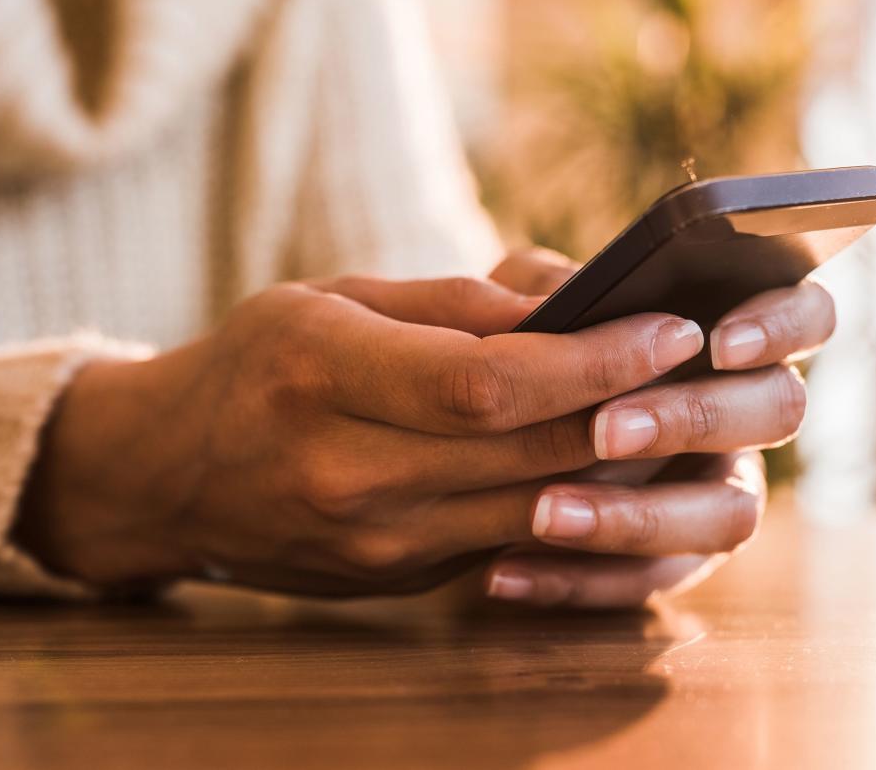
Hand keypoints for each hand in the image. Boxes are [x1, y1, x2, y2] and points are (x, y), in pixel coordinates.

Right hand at [15, 269, 811, 597]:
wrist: (168, 476)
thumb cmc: (253, 363)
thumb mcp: (330, 297)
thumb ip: (450, 304)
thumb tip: (566, 304)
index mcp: (322, 376)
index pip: (489, 384)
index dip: (595, 359)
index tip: (670, 328)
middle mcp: (348, 473)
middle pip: (530, 454)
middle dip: (633, 409)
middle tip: (707, 366)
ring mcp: (375, 544)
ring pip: (535, 508)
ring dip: (625, 465)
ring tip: (686, 412)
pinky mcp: (399, 577)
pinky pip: (509, 538)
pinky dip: (576, 502)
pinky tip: (622, 462)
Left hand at [479, 249, 834, 607]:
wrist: (474, 436)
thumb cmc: (517, 348)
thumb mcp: (518, 304)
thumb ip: (544, 290)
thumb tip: (562, 308)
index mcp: (732, 334)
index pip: (806, 314)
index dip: (781, 325)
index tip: (718, 343)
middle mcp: (746, 413)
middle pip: (778, 410)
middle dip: (693, 417)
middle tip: (606, 428)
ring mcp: (722, 491)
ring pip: (732, 516)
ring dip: (639, 515)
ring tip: (545, 511)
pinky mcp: (677, 560)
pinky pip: (652, 582)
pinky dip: (579, 581)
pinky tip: (505, 573)